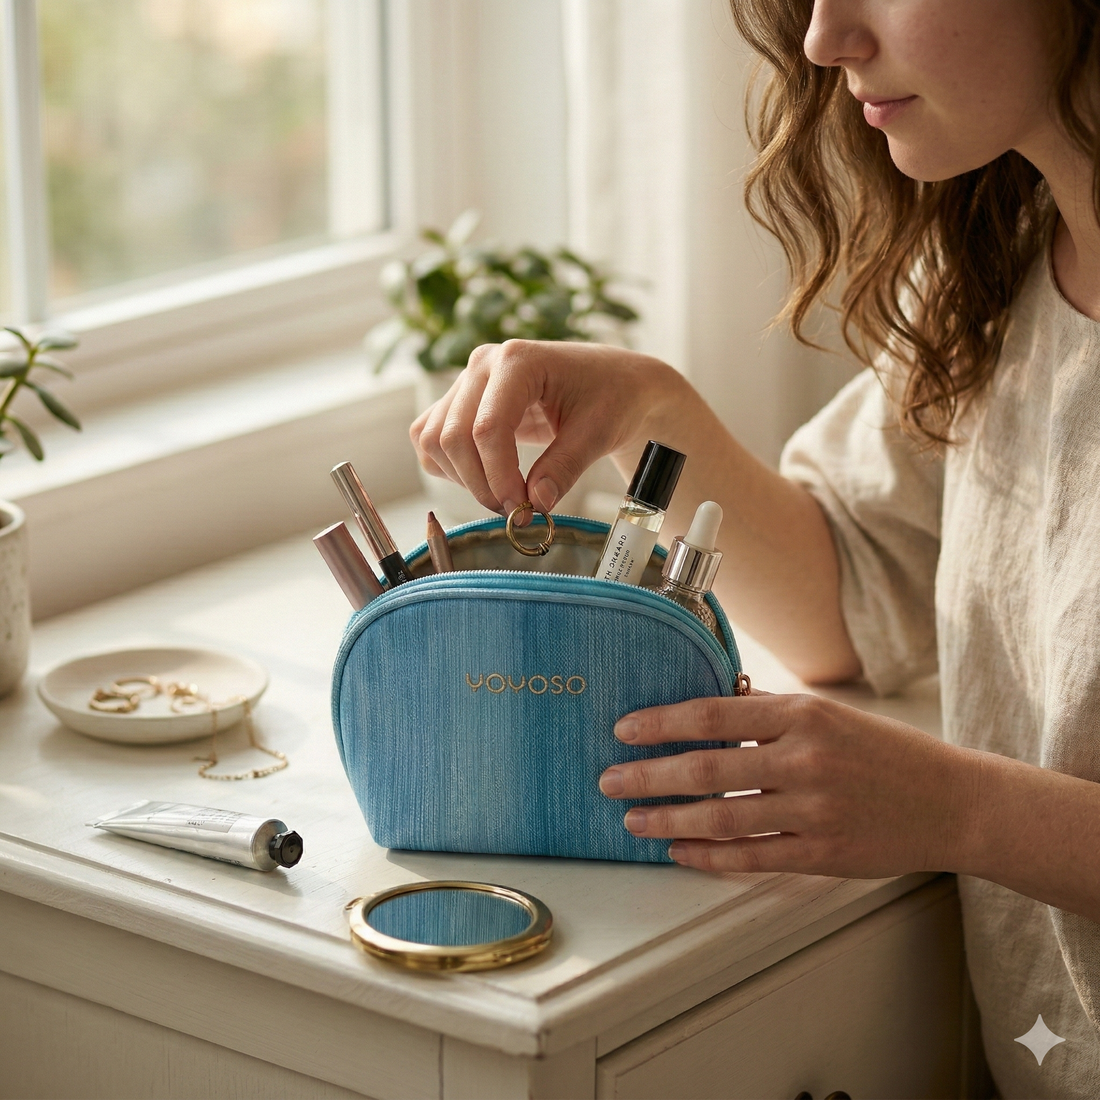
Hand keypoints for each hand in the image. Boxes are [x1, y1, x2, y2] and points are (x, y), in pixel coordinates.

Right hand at [409, 340, 691, 518]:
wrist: (613, 383)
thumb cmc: (611, 397)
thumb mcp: (597, 434)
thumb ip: (564, 468)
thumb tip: (536, 503)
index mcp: (519, 360)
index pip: (488, 429)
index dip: (499, 477)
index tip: (522, 509)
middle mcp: (483, 364)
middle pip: (452, 437)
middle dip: (481, 484)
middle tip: (516, 511)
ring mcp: (467, 380)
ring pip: (433, 439)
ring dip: (462, 478)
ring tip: (504, 496)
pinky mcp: (460, 400)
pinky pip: (430, 438)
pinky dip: (449, 467)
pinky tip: (486, 478)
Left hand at [598, 692, 980, 877]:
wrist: (952, 801)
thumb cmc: (884, 753)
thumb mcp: (828, 714)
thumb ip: (768, 710)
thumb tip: (708, 701)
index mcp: (802, 715)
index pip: (711, 714)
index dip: (660, 723)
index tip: (622, 731)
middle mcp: (804, 759)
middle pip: (705, 768)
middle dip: (648, 776)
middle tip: (608, 781)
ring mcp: (813, 809)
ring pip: (721, 817)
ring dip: (669, 820)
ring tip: (633, 820)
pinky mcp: (822, 853)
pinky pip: (751, 857)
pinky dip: (709, 856)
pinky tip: (680, 852)